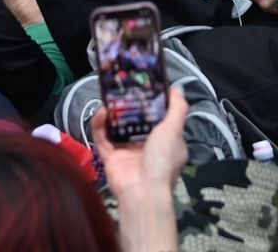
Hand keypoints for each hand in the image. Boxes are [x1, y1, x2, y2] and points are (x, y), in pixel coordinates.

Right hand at [91, 85, 187, 248]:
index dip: (154, 103)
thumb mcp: (174, 130)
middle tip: (124, 87)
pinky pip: (102, 138)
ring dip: (113, 113)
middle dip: (130, 105)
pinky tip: (101, 111)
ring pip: (117, 127)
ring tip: (109, 96)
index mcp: (166, 141)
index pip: (160, 118)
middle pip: (136, 121)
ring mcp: (127, 151)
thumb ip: (177, 109)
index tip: (146, 85)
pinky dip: (100, 125)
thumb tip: (177, 88)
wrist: (142, 191)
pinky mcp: (110, 157)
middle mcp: (147, 145)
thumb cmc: (162, 160)